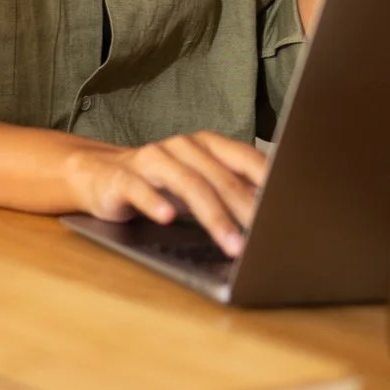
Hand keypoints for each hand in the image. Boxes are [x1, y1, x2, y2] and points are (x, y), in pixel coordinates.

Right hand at [65, 132, 267, 256]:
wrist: (98, 176)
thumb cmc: (159, 186)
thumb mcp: (199, 187)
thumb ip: (233, 192)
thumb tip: (279, 214)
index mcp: (206, 146)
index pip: (244, 157)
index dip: (268, 179)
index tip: (291, 204)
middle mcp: (181, 147)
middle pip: (219, 177)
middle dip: (245, 210)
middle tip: (265, 238)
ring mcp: (151, 159)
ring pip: (187, 184)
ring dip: (213, 216)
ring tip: (231, 244)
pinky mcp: (122, 177)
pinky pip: (139, 188)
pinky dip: (154, 202)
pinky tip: (167, 218)